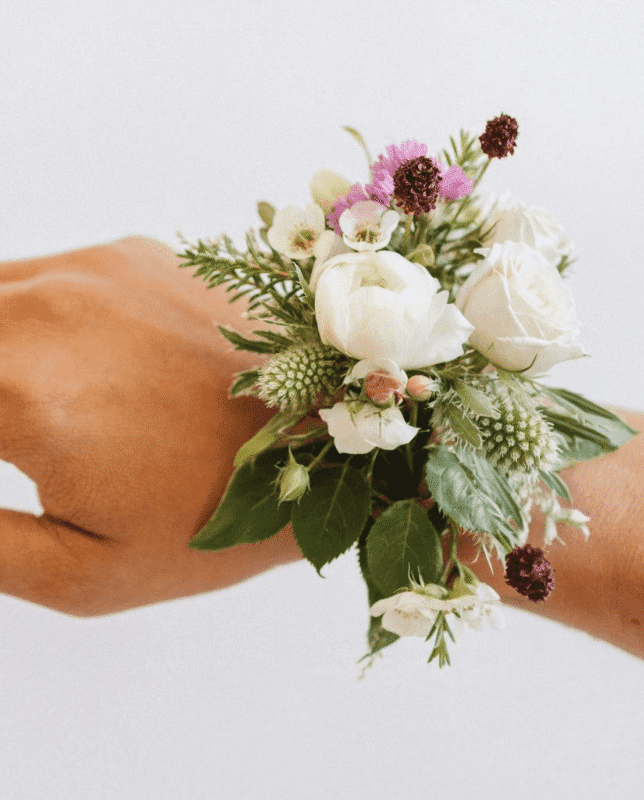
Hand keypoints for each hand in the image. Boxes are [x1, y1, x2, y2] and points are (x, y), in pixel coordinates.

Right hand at [0, 237, 299, 614]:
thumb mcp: (83, 571)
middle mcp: (50, 306)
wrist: (332, 445)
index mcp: (23, 390)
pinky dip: (16, 321)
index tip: (6, 455)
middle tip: (14, 438)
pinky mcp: (134, 255)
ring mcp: (95, 268)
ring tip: (38, 413)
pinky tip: (62, 371)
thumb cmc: (219, 518)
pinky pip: (33, 276)